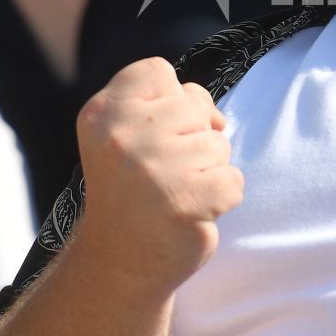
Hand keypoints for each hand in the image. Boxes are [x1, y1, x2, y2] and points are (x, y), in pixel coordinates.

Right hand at [74, 57, 241, 289]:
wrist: (118, 264)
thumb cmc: (132, 191)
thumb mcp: (129, 135)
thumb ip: (165, 105)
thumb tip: (218, 118)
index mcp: (102, 113)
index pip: (156, 70)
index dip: (167, 100)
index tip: (151, 135)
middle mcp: (122, 136)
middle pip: (193, 104)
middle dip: (190, 138)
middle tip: (160, 174)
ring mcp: (154, 169)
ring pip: (218, 144)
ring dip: (206, 171)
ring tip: (173, 194)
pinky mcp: (185, 201)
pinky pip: (233, 180)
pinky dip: (221, 199)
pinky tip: (191, 213)